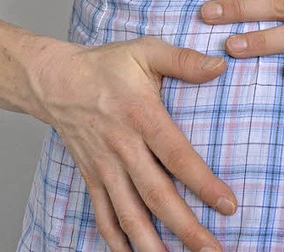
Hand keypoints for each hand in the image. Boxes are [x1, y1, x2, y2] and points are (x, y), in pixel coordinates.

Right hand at [34, 36, 235, 251]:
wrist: (55, 79)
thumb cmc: (107, 64)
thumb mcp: (146, 51)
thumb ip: (183, 60)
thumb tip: (220, 66)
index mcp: (141, 115)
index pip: (176, 155)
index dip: (202, 183)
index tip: (227, 205)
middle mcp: (122, 146)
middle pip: (156, 195)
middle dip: (186, 227)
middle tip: (212, 251)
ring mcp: (104, 166)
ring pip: (130, 214)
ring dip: (153, 245)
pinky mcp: (92, 177)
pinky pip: (104, 215)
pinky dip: (117, 241)